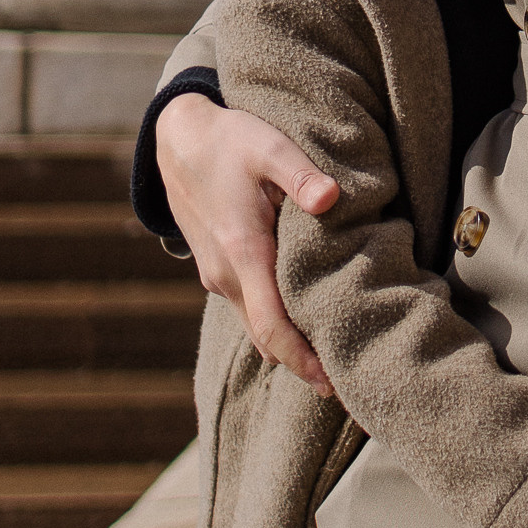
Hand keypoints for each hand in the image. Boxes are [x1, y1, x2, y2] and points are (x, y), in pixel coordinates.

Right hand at [155, 94, 337, 393]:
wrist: (177, 139)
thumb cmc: (231, 140)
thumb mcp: (269, 147)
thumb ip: (302, 175)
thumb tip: (331, 198)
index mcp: (243, 252)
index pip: (273, 325)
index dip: (303, 360)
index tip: (335, 385)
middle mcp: (226, 275)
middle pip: (267, 338)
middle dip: (304, 365)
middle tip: (349, 388)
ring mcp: (218, 275)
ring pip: (258, 325)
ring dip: (291, 346)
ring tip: (335, 363)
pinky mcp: (219, 269)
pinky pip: (250, 308)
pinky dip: (277, 325)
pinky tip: (305, 326)